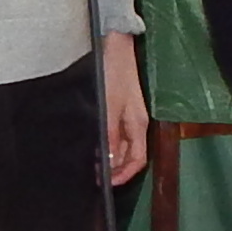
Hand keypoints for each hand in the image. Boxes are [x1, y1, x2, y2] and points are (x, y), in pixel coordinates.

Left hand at [101, 31, 147, 185]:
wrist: (114, 46)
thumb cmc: (113, 74)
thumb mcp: (109, 108)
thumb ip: (109, 136)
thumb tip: (109, 162)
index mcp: (138, 125)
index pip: (138, 160)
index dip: (124, 175)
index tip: (107, 184)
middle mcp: (136, 123)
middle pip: (130, 155)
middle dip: (116, 169)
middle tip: (95, 177)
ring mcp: (128, 116)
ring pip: (123, 146)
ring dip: (111, 157)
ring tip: (93, 164)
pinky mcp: (120, 108)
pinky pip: (116, 134)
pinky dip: (107, 143)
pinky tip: (95, 144)